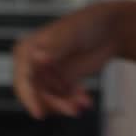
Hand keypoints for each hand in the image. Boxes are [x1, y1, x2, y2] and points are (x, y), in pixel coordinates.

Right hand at [12, 1, 121, 119]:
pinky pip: (64, 99)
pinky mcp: (63, 82)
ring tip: (83, 103)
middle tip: (72, 109)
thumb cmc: (89, 23)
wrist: (111, 29)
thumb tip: (37, 58)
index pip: (23, 77)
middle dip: (54, 103)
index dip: (29, 96)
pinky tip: (86, 101)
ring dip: (66, 104)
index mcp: (30, 48)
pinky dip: (74, 101)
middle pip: (37, 92)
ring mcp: (50, 73)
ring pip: (51, 99)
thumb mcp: (71, 34)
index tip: (38, 113)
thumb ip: (54, 47)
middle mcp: (36, 63)